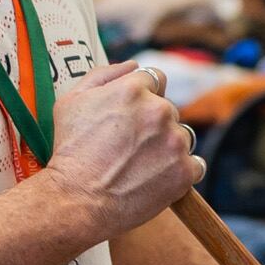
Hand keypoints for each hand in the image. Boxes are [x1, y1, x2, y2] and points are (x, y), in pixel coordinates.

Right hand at [47, 60, 200, 239]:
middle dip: (153, 125)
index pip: (154, 79)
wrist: (76, 200)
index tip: (131, 119)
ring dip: (168, 147)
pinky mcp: (185, 171)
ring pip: (182, 136)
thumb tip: (133, 64)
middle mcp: (159, 110)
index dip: (142, 98)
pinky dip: (180, 172)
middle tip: (128, 149)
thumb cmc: (70, 151)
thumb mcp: (71, 101)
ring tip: (140, 166)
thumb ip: (103, 75)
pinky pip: (195, 165)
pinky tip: (157, 179)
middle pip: (168, 109)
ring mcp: (175, 141)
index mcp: (134, 88)